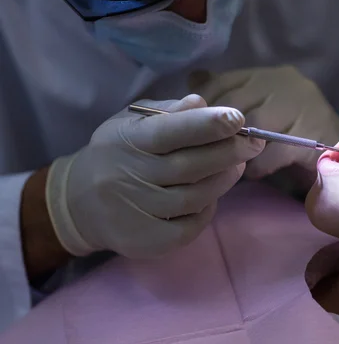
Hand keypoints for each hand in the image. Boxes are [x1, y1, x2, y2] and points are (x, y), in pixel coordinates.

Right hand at [46, 95, 264, 258]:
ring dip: (223, 180)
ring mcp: (138, 212)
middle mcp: (131, 176)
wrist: (79, 202)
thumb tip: (201, 103)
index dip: (207, 125)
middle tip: (254, 142)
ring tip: (238, 165)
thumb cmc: (117, 153)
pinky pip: (189, 226)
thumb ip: (168, 113)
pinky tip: (210, 195)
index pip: (171, 132)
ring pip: (195, 197)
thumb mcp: (131, 122)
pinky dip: (207, 210)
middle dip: (229, 152)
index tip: (238, 118)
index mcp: (129, 141)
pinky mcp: (146, 240)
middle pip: (190, 166)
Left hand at [190, 66, 338, 178]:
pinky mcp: (317, 130)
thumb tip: (194, 80)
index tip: (185, 130)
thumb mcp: (259, 112)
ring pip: (258, 126)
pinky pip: (279, 149)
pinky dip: (262, 164)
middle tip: (200, 154)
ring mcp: (306, 104)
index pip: (224, 83)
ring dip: (239, 150)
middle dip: (218, 132)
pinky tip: (253, 173)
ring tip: (226, 166)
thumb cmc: (292, 136)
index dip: (202, 107)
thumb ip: (230, 96)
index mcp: (269, 75)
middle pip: (239, 104)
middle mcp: (288, 83)